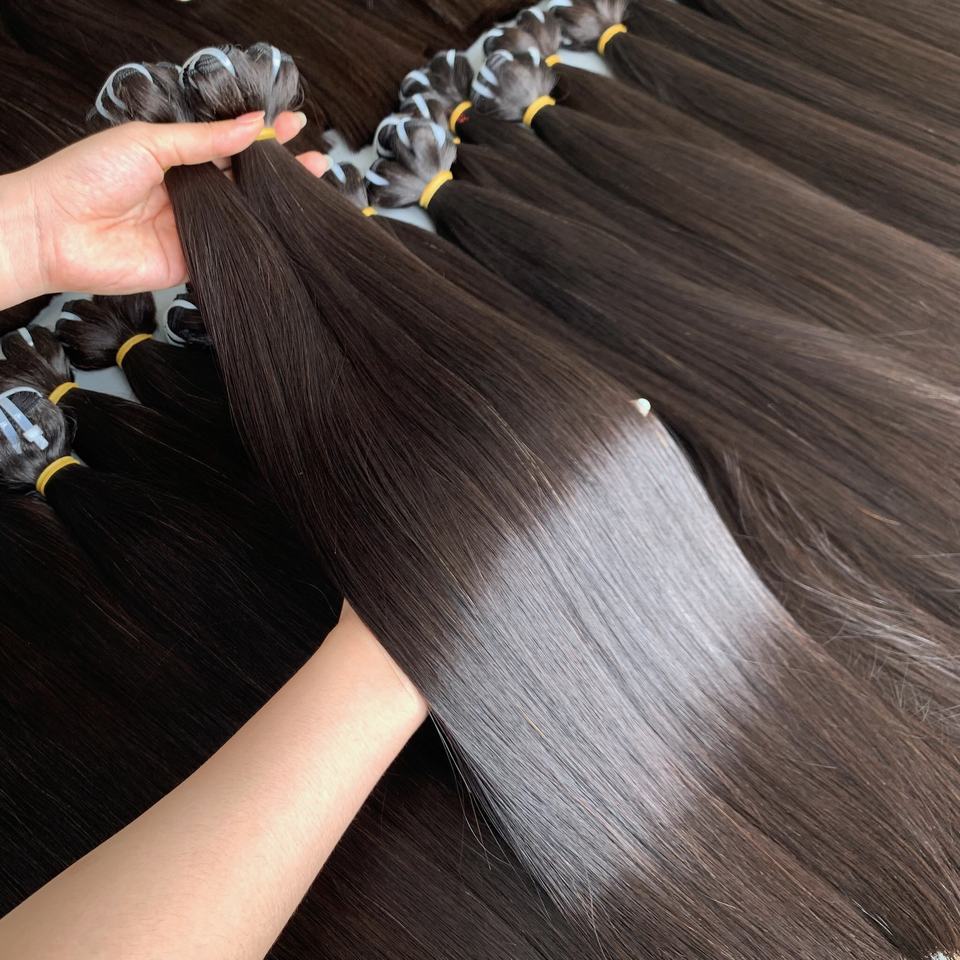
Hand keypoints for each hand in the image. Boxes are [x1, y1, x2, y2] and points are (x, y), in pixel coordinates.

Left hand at [0, 113, 326, 308]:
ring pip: (244, 217)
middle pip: (243, 182)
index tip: (295, 124)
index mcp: (176, 157)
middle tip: (316, 163)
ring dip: (274, 208)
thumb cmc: (88, 176)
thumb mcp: (149, 142)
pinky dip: (257, 244)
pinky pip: (232, 252)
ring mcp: (194, 228)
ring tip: (311, 192)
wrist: (55, 230)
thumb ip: (203, 141)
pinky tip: (282, 233)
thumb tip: (250, 127)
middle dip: (279, 173)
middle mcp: (189, 193)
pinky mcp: (194, 262)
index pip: (229, 145)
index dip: (262, 135)